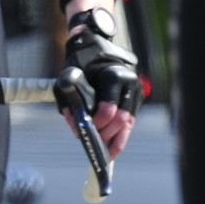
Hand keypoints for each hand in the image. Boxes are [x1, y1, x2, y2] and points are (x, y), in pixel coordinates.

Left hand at [63, 5, 139, 157]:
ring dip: (115, 140)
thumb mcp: (69, 76)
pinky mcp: (135, 99)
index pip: (109, 109)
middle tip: (92, 143)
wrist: (95, 48)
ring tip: (104, 154)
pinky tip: (112, 149)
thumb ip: (70, 101)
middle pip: (121, 120)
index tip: (85, 130)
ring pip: (128, 124)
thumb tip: (75, 125)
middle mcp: (129, 84)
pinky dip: (121, 136)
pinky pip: (129, 122)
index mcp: (114, 76)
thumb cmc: (81, 63)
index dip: (97, 124)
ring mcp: (135, 92)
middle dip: (106, 135)